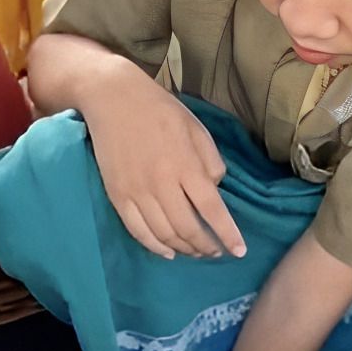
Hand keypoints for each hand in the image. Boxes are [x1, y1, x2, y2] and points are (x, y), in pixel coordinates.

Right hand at [84, 72, 245, 259]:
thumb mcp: (195, 128)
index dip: (227, 234)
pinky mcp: (118, 196)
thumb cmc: (159, 110)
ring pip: (164, 235)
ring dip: (184, 249)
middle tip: (216, 251)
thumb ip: (210, 161)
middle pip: (188, 228)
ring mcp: (137, 192)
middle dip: (206, 246)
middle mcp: (161, 183)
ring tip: (195, 251)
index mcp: (185, 165)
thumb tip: (215, 191)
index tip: (239, 250)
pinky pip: (138, 231)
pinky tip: (168, 252)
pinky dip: (155, 247)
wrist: (112, 98)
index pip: (212, 209)